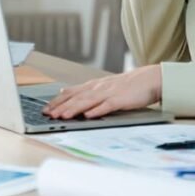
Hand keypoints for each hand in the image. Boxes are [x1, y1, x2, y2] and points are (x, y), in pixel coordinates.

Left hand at [44, 65, 161, 118]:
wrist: (149, 79)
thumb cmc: (127, 85)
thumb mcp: (103, 86)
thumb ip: (86, 90)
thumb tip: (65, 92)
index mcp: (93, 86)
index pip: (70, 92)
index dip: (57, 101)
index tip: (45, 109)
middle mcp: (98, 88)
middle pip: (76, 97)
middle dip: (60, 106)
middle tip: (48, 114)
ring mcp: (109, 93)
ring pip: (87, 101)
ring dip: (74, 109)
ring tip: (62, 116)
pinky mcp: (120, 99)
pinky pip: (107, 106)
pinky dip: (97, 110)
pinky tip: (88, 116)